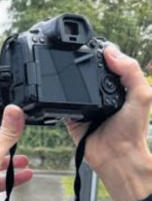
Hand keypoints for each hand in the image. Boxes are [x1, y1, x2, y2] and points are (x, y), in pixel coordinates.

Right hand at [66, 46, 151, 200]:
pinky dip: (59, 101)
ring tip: (64, 71)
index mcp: (120, 88)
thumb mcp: (142, 95)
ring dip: (69, 82)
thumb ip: (130, 72)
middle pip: (88, 75)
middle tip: (74, 55)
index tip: (94, 43)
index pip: (110, 65)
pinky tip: (58, 94)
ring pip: (73, 89)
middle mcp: (102, 96)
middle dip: (82, 66)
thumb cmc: (133, 131)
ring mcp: (86, 107)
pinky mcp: (71, 119)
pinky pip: (61, 106)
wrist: (117, 157)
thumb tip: (111, 52)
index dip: (103, 54)